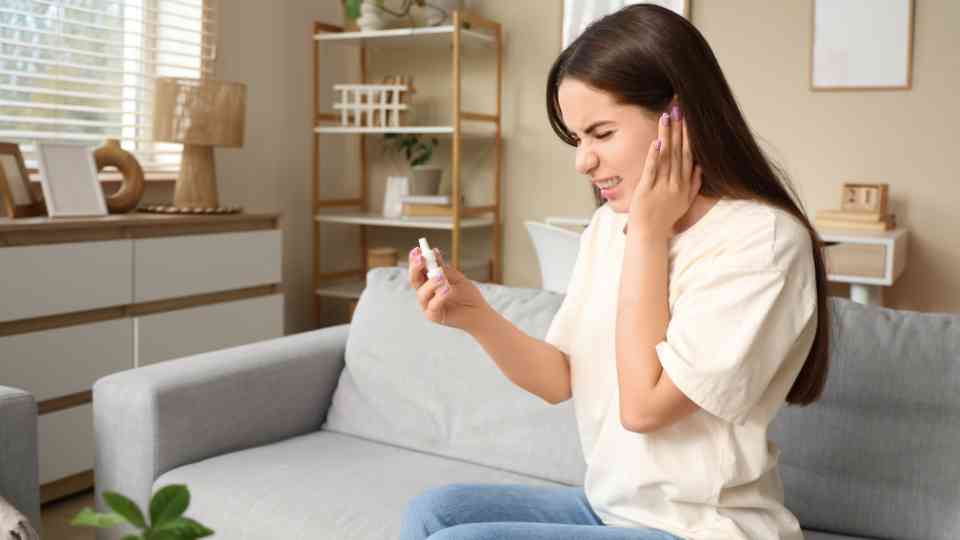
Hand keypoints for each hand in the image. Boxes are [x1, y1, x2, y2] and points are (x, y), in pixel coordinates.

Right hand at [408, 246, 490, 332]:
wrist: (479, 312)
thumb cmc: (467, 295)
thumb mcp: (456, 277)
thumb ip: (444, 268)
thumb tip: (433, 252)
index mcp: (429, 282)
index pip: (418, 270)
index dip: (415, 260)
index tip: (417, 249)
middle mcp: (426, 293)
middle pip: (414, 280)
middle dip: (416, 268)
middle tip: (421, 259)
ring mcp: (428, 305)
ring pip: (422, 293)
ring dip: (431, 283)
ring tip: (441, 276)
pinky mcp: (434, 316)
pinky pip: (433, 305)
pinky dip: (439, 296)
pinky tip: (447, 288)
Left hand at [628, 105, 702, 238]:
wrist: (649, 235)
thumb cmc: (664, 218)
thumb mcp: (684, 202)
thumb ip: (694, 184)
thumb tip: (700, 167)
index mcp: (685, 185)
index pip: (689, 155)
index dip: (689, 135)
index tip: (688, 118)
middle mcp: (676, 184)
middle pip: (679, 151)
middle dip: (679, 129)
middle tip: (679, 108)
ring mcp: (662, 187)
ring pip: (666, 156)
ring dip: (667, 135)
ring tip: (666, 116)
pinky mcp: (647, 190)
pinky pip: (652, 170)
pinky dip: (654, 156)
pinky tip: (656, 141)